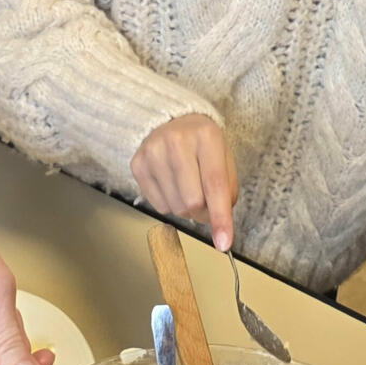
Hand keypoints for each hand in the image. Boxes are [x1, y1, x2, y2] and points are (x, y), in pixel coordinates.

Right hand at [131, 113, 238, 250]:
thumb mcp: (224, 157)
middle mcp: (177, 141)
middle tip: (206, 202)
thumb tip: (219, 227)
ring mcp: (153, 152)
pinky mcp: (138, 164)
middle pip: (193, 201)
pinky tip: (172, 185)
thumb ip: (227, 190)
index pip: (215, 184)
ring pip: (176, 208)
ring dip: (187, 210)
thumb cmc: (203, 145)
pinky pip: (158, 206)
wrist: (173, 121)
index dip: (220, 217)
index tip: (224, 243)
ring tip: (189, 189)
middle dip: (203, 212)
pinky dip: (170, 204)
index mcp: (206, 136)